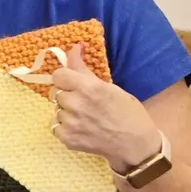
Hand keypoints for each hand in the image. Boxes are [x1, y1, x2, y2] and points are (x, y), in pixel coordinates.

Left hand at [50, 43, 161, 172]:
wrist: (134, 144)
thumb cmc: (127, 112)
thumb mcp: (110, 87)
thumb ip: (85, 70)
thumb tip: (75, 47)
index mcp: (89, 88)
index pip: (58, 75)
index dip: (65, 77)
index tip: (73, 81)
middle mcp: (76, 104)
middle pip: (55, 92)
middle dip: (66, 94)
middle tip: (83, 101)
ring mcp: (70, 123)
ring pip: (56, 109)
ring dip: (66, 111)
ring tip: (84, 116)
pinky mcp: (67, 138)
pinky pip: (55, 126)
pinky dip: (64, 126)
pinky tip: (80, 127)